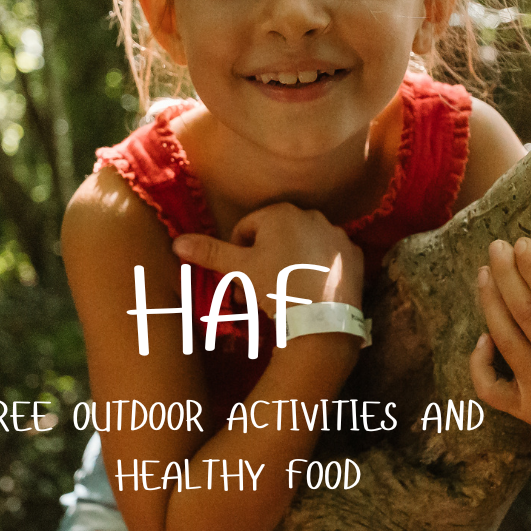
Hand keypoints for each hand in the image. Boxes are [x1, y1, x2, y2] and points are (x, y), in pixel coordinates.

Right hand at [171, 203, 363, 315]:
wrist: (322, 318)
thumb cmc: (276, 285)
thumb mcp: (238, 269)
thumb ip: (209, 251)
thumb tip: (176, 241)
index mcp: (280, 212)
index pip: (247, 228)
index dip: (237, 254)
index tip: (237, 279)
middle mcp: (311, 215)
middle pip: (275, 238)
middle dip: (261, 263)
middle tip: (253, 294)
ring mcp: (336, 235)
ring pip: (302, 248)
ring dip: (288, 266)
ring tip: (281, 296)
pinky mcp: (354, 256)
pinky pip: (328, 259)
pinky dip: (317, 271)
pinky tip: (311, 293)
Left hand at [469, 237, 530, 452]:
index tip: (524, 243)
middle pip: (527, 315)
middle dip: (507, 276)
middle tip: (497, 246)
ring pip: (506, 340)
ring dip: (490, 302)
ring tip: (485, 272)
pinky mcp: (524, 412)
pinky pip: (490, 387)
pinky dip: (479, 361)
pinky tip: (482, 334)